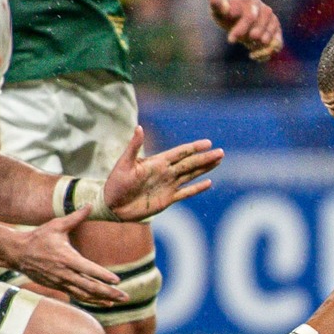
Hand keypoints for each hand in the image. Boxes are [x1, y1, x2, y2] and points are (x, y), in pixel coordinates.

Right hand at [5, 209, 123, 303]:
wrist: (18, 253)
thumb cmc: (39, 236)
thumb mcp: (57, 225)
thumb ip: (76, 217)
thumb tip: (90, 204)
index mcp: (66, 257)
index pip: (88, 269)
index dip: (102, 276)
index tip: (117, 281)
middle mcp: (64, 273)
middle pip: (89, 287)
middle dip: (108, 293)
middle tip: (124, 297)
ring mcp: (60, 282)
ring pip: (83, 294)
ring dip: (101, 299)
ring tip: (116, 302)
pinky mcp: (57, 286)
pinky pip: (76, 295)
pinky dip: (90, 300)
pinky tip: (102, 302)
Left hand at [100, 126, 222, 220]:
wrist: (112, 206)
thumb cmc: (115, 183)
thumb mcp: (124, 163)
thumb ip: (134, 146)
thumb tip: (139, 127)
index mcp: (157, 162)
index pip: (180, 153)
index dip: (193, 148)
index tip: (208, 143)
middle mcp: (165, 172)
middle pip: (190, 163)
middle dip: (205, 158)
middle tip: (221, 152)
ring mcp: (168, 185)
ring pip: (191, 175)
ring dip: (204, 168)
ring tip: (218, 161)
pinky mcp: (167, 199)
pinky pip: (185, 193)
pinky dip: (197, 188)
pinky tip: (208, 183)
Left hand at [209, 0, 282, 62]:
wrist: (242, 15)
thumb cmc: (230, 14)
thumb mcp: (221, 10)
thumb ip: (217, 4)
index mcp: (251, 3)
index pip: (249, 16)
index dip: (241, 29)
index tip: (230, 41)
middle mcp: (264, 10)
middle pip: (263, 23)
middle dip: (256, 34)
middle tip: (248, 41)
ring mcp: (272, 20)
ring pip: (273, 32)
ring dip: (265, 45)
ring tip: (253, 53)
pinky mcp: (276, 30)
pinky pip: (278, 41)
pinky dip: (271, 50)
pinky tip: (258, 57)